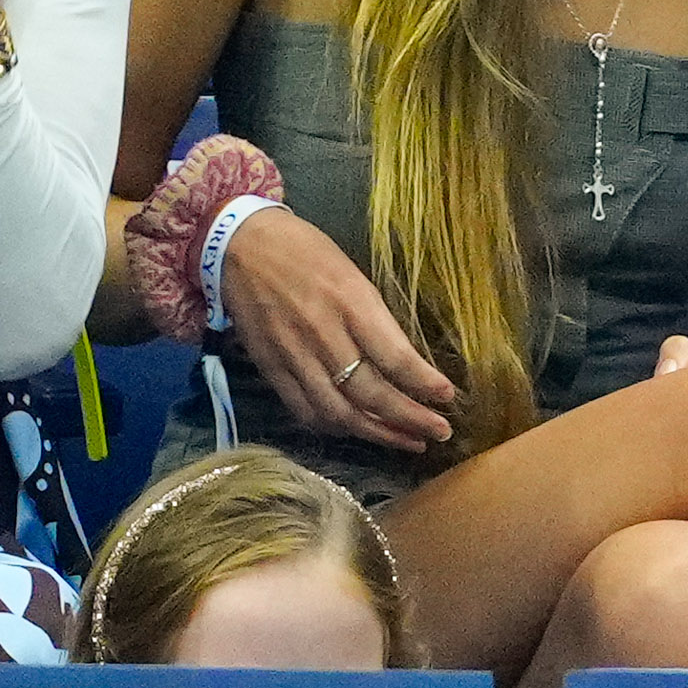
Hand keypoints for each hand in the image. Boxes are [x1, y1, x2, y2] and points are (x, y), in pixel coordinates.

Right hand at [213, 205, 460, 453]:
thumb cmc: (305, 251)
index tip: (448, 398)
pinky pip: (306, 411)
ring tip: (407, 441)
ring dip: (378, 433)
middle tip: (439, 432)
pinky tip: (357, 430)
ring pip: (340, 413)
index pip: (395, 357)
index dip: (424, 384)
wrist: (239, 245)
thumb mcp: (352, 274)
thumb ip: (376, 320)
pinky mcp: (271, 370)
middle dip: (410, 419)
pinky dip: (335, 428)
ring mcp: (294, 356)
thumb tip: (406, 363)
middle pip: (371, 394)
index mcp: (350, 302)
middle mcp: (323, 334)